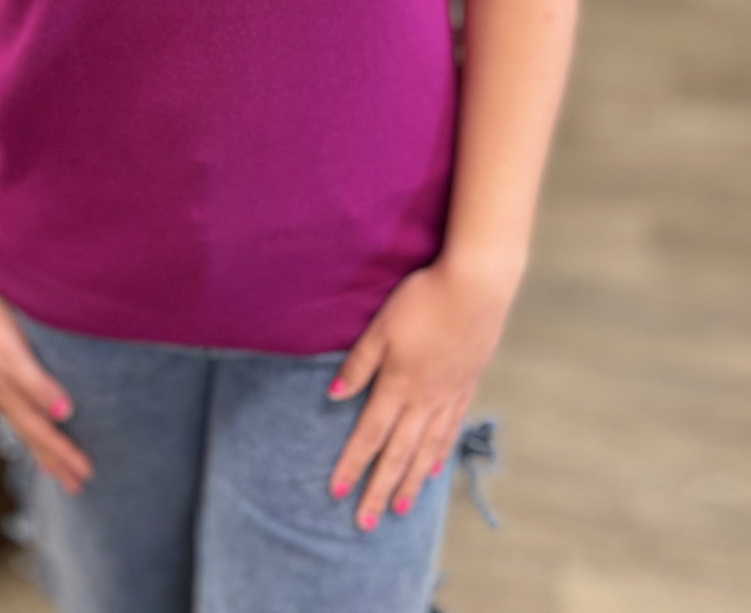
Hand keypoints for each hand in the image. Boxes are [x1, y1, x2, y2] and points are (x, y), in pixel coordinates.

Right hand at [0, 276, 95, 496]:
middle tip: (77, 486)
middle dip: (55, 461)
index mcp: (8, 394)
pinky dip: (27, 423)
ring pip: (23, 424)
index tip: (86, 476)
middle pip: (32, 436)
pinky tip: (29, 419)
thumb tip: (64, 413)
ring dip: (41, 446)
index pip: (42, 433)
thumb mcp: (12, 351)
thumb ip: (36, 382)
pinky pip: (14, 408)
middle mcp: (1, 395)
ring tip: (53, 466)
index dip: (64, 454)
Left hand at [325, 257, 517, 530]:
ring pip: (426, 449)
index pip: (369, 434)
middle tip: (365, 524)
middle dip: (379, 489)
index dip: (352, 464)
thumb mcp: (381, 327)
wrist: (476, 287)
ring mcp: (449, 395)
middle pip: (398, 454)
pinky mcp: (467, 384)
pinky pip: (451, 429)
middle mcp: (424, 399)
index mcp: (398, 385)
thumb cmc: (423, 300)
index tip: (337, 492)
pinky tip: (435, 468)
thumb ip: (359, 363)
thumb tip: (333, 396)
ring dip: (411, 482)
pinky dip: (440, 453)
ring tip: (399, 509)